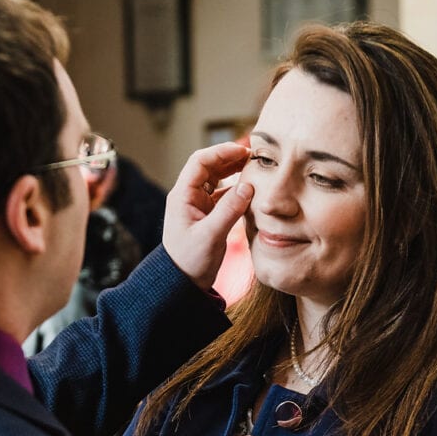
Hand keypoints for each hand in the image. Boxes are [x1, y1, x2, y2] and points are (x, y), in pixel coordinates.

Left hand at [161, 142, 253, 290]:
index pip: (200, 162)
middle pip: (209, 167)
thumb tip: (247, 186)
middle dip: (230, 158)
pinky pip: (223, 195)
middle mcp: (188, 196)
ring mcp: (198, 205)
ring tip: (255, 168)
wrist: (182, 284)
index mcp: (182, 196)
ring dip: (234, 172)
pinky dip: (236, 190)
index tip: (244, 151)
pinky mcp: (207, 216)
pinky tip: (250, 190)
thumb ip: (229, 210)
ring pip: (217, 180)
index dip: (222, 152)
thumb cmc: (190, 262)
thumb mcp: (211, 236)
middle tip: (254, 156)